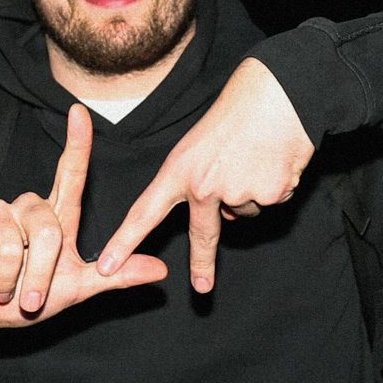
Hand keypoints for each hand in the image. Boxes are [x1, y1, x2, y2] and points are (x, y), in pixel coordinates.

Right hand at [0, 105, 166, 352]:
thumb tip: (161, 270)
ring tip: (1, 289)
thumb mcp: (76, 290)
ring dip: (8, 282)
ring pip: (11, 246)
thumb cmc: (28, 299)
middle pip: (47, 230)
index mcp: (55, 217)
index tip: (80, 111)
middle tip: (29, 298)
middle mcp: (26, 207)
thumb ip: (114, 277)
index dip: (76, 143)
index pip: (69, 174)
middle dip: (40, 275)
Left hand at [98, 58, 313, 292]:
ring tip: (257, 153)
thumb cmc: (237, 111)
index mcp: (180, 171)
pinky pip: (272, 200)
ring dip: (253, 189)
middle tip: (201, 288)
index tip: (105, 267)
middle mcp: (205, 186)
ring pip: (246, 209)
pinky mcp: (269, 195)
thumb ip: (201, 181)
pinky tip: (276, 158)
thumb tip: (227, 215)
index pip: (144, 212)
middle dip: (202, 263)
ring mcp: (238, 193)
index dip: (124, 242)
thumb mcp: (200, 143)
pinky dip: (276, 183)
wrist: (278, 95)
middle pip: (203, 233)